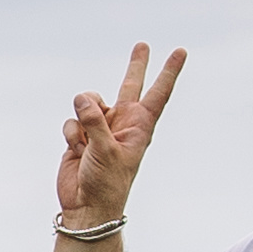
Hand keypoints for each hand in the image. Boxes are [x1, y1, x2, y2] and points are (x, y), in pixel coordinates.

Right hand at [58, 43, 182, 223]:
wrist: (86, 206)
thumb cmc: (107, 183)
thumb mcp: (106, 150)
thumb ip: (95, 120)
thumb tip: (82, 98)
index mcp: (139, 126)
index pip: (157, 93)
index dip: (169, 71)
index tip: (181, 52)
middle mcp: (121, 122)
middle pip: (130, 85)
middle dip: (135, 65)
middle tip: (143, 45)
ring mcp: (100, 128)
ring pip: (89, 102)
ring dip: (83, 117)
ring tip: (86, 143)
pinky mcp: (80, 135)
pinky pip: (72, 121)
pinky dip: (72, 134)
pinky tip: (77, 151)